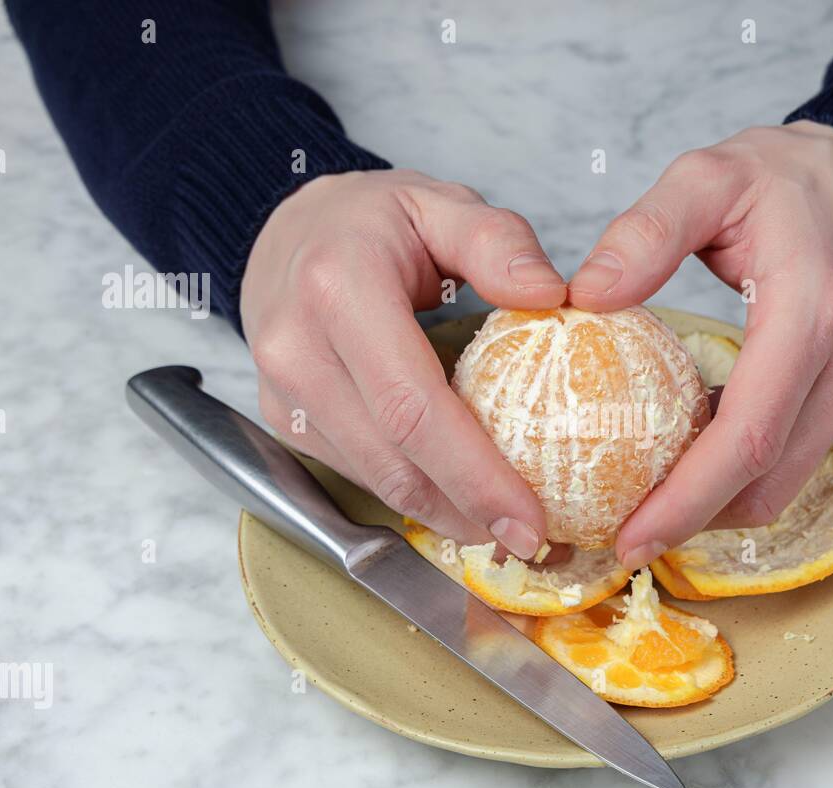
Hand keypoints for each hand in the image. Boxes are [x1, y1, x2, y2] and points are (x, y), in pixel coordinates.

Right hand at [240, 169, 565, 557]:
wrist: (284, 229)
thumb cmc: (370, 221)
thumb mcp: (441, 202)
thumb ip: (498, 242)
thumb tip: (552, 294)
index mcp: (338, 289)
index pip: (412, 406)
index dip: (474, 474)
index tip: (530, 517)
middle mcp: (297, 348)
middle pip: (392, 461)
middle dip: (468, 512)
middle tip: (533, 540)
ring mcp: (280, 392)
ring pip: (372, 479)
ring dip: (443, 514)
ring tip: (507, 527)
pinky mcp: (282, 419)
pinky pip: (356, 471)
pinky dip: (414, 493)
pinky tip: (461, 497)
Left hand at [569, 122, 832, 569]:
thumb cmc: (787, 177)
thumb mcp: (708, 177)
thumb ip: (647, 232)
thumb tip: (585, 296)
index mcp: (814, 314)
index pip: (747, 437)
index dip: (687, 501)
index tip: (629, 536)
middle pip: (767, 481)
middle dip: (693, 523)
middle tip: (621, 538)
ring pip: (783, 482)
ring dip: (716, 506)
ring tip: (644, 506)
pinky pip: (790, 457)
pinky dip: (737, 476)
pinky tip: (683, 462)